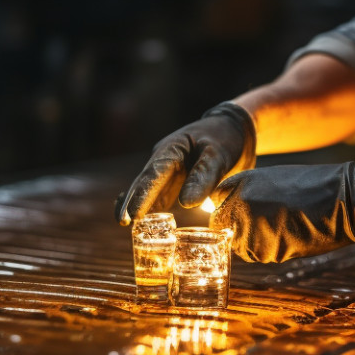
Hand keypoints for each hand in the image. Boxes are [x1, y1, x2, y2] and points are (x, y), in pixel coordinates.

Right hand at [117, 102, 255, 224]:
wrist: (233, 130)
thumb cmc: (225, 138)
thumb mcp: (218, 154)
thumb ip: (204, 176)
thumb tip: (186, 204)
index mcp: (171, 149)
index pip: (153, 175)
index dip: (142, 195)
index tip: (133, 214)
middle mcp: (164, 161)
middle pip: (143, 183)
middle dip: (131, 202)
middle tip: (121, 222)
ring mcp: (167, 172)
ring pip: (148, 191)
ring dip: (137, 206)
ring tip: (124, 224)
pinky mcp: (175, 182)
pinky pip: (159, 196)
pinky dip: (150, 208)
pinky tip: (141, 221)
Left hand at [208, 162, 354, 262]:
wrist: (343, 200)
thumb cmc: (311, 186)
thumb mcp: (272, 179)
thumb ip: (246, 193)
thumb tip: (230, 211)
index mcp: (242, 182)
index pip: (216, 199)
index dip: (228, 207)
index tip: (240, 211)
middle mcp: (240, 204)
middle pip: (221, 224)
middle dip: (235, 227)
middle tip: (263, 223)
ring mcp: (252, 228)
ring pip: (238, 244)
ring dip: (252, 241)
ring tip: (281, 227)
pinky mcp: (267, 250)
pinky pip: (256, 255)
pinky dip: (268, 250)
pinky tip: (288, 236)